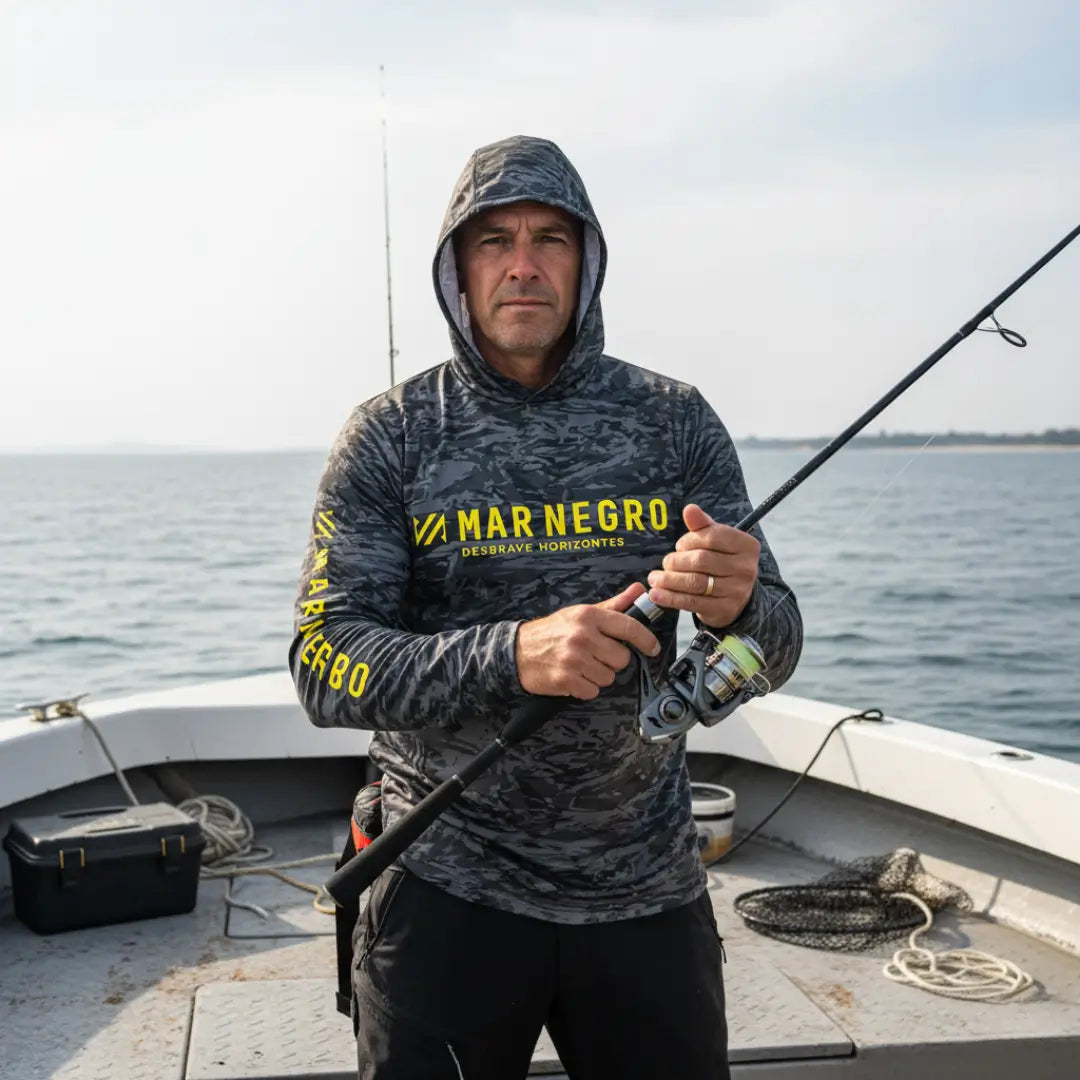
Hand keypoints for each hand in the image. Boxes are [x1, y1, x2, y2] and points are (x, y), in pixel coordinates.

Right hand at [515, 582, 661, 699]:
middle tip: (596, 655)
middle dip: (612, 660)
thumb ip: (613, 605)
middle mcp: (582, 636)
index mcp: (588, 616)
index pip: (628, 627)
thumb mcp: (581, 613)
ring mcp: (573, 659)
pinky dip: (586, 688)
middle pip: (621, 658)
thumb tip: (638, 590)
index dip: (646, 640)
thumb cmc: (553, 631)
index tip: (653, 648)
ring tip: (582, 665)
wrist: (516, 651)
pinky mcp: (565, 680)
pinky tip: (574, 677)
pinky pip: (592, 691)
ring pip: (608, 677)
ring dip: (599, 675)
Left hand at [646, 504, 758, 627]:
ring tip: (654, 578)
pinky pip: (692, 602)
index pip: (712, 536)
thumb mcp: (716, 542)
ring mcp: (737, 590)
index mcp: (746, 545)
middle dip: (676, 561)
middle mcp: (746, 567)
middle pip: (701, 560)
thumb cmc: (722, 564)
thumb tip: (690, 509)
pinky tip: (656, 594)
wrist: (735, 600)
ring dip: (669, 580)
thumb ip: (702, 526)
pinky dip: (670, 598)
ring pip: (695, 582)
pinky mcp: (725, 609)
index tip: (679, 546)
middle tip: (665, 563)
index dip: (689, 540)